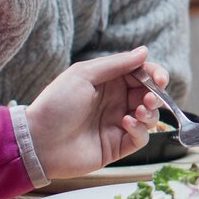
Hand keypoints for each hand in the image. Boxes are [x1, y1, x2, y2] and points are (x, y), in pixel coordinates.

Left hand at [23, 47, 165, 178]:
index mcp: (108, 82)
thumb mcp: (83, 75)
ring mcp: (118, 124)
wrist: (38, 142)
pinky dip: (141, 129)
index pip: (141, 75)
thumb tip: (144, 52)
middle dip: (156, 95)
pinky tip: (127, 124)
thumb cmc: (56, 105)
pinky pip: (141, 137)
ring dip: (150, 112)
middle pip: (149, 95)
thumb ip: (117, 64)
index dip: (155, 75)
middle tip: (150, 98)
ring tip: (137, 111)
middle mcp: (116, 102)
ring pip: (150, 116)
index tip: (160, 80)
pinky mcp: (118, 146)